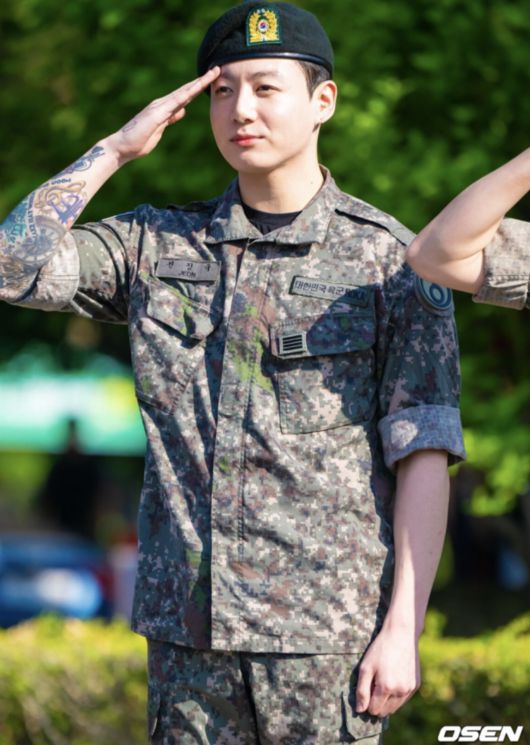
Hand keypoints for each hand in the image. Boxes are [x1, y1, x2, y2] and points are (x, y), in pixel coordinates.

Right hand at [106, 67, 220, 164]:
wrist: (123, 146)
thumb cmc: (140, 141)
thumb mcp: (160, 128)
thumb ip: (171, 118)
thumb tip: (182, 110)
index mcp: (165, 108)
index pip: (185, 96)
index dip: (199, 88)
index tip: (212, 80)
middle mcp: (163, 104)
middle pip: (187, 90)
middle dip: (202, 80)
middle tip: (217, 69)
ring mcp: (159, 107)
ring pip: (184, 92)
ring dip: (198, 83)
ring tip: (212, 74)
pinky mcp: (156, 114)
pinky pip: (175, 102)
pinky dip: (186, 94)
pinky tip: (197, 88)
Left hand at [355, 623, 420, 716]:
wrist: (401, 634)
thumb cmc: (380, 649)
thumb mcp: (365, 667)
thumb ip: (361, 691)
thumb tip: (360, 710)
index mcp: (386, 687)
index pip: (374, 710)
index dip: (367, 702)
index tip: (366, 689)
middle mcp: (400, 691)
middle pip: (385, 712)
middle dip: (377, 703)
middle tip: (374, 684)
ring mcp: (409, 689)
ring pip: (395, 708)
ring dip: (387, 701)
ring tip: (384, 680)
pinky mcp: (415, 685)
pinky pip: (403, 699)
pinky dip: (397, 694)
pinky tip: (393, 678)